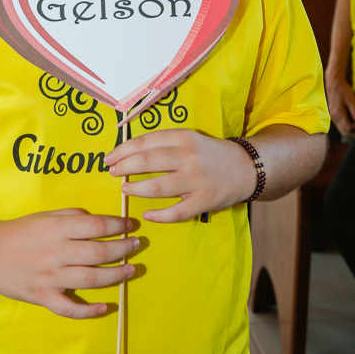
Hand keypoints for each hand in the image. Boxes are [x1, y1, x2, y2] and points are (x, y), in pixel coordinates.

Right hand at [0, 209, 138, 317]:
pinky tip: (105, 307)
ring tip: (131, 270)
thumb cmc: (18, 231)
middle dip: (124, 249)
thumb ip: (72, 216)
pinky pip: (69, 309)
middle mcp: (57, 253)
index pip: (97, 226)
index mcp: (57, 229)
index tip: (132, 226)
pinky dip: (89, 311)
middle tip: (138, 246)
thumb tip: (99, 222)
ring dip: (116, 276)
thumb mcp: (44, 216)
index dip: (119, 226)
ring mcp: (50, 277)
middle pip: (100, 253)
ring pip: (92, 279)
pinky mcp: (43, 297)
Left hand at [105, 129, 255, 222]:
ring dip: (136, 189)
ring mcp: (197, 180)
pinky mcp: (204, 201)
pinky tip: (147, 214)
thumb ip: (163, 144)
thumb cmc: (209, 153)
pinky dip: (159, 215)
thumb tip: (127, 152)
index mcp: (183, 138)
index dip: (123, 150)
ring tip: (125, 190)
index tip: (109, 158)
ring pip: (158, 187)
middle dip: (124, 168)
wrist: (245, 167)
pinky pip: (177, 212)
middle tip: (113, 173)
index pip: (145, 142)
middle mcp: (188, 157)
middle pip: (147, 162)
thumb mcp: (188, 139)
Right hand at [325, 70, 354, 137]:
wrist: (334, 83)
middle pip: (345, 132)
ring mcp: (333, 117)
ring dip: (352, 128)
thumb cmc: (343, 90)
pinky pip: (342, 125)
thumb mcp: (351, 99)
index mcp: (338, 114)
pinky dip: (348, 124)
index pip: (348, 128)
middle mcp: (334, 118)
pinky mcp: (334, 115)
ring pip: (343, 129)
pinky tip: (354, 118)